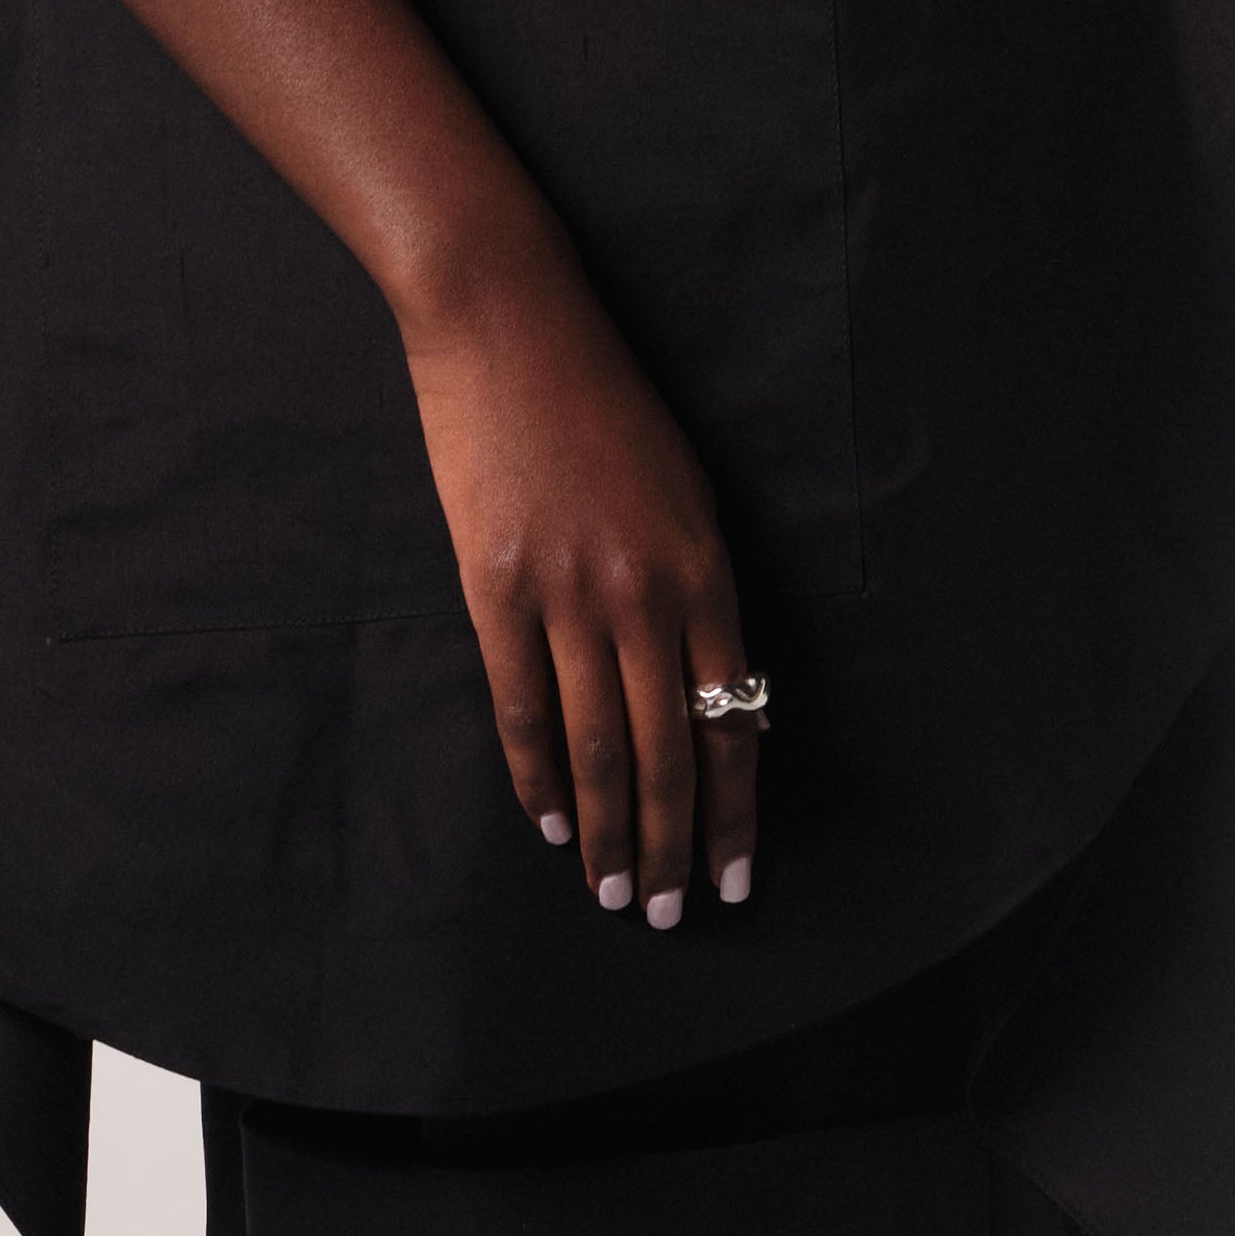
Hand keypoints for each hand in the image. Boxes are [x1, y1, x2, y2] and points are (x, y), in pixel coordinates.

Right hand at [398, 218, 761, 928]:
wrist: (510, 321)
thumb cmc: (602, 400)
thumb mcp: (682, 491)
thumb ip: (695, 589)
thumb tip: (703, 688)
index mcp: (706, 571)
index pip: (731, 723)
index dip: (735, 810)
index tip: (739, 874)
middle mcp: (647, 595)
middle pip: (669, 753)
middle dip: (675, 845)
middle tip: (672, 914)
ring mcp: (568, 595)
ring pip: (598, 746)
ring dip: (608, 832)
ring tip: (613, 894)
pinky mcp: (495, 588)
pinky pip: (524, 706)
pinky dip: (538, 775)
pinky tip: (549, 822)